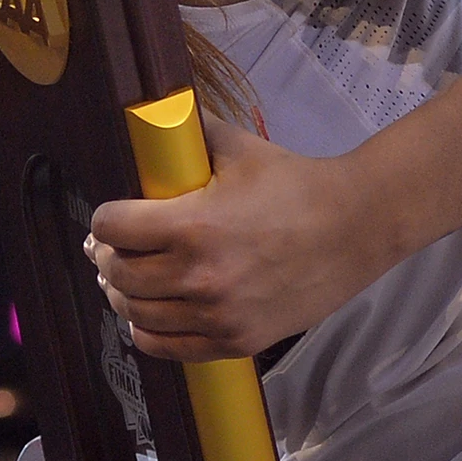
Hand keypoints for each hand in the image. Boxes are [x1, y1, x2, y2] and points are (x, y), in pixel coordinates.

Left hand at [85, 113, 406, 362]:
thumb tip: (158, 113)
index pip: (112, 227)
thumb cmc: (297, 186)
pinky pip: (167, 347)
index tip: (111, 219)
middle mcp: (198, 276)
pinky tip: (147, 316)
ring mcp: (216, 314)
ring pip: (136, 313)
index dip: (105, 220)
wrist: (356, 229)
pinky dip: (147, 332)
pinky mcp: (235, 340)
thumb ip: (191, 131)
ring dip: (123, 295)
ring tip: (126, 281)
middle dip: (107, 257)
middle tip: (111, 250)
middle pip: (118, 273)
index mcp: (192, 225)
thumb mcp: (239, 149)